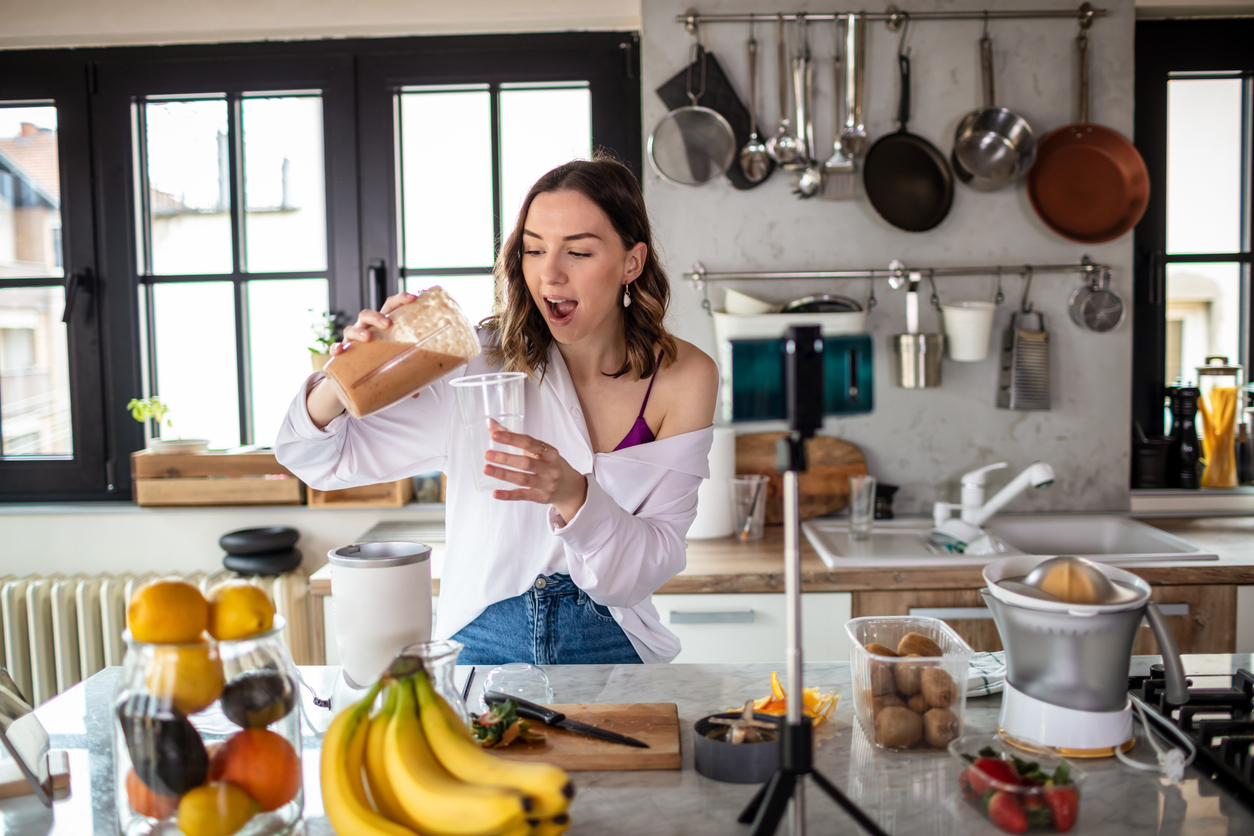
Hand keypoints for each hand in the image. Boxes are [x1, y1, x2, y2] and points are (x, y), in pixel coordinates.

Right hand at [311, 293, 419, 424]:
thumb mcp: (393, 364)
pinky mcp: (340, 354)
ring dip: (359, 331)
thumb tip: (418, 394)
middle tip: (388, 324)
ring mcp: (351, 340)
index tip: (413, 298)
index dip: (400, 300)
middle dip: (377, 316)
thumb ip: (404, 375)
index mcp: (381, 327)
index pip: (390, 306)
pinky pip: (335, 348)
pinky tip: (339, 351)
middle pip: (367, 315)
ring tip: (367, 337)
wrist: (353, 377)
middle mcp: (365, 329)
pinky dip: (336, 347)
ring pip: (350, 328)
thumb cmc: (379, 363)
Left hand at [484, 425, 587, 520]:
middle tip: (488, 454)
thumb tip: (491, 424)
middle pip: (526, 462)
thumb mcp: (539, 451)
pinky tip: (496, 492)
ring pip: (523, 479)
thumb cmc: (550, 465)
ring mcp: (547, 484)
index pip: (529, 443)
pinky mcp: (541, 497)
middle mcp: (550, 468)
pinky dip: (509, 495)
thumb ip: (514, 438)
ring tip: (487, 469)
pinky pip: (523, 495)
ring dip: (504, 474)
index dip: (511, 438)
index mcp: (550, 452)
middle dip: (506, 458)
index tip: (495, 435)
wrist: (570, 488)